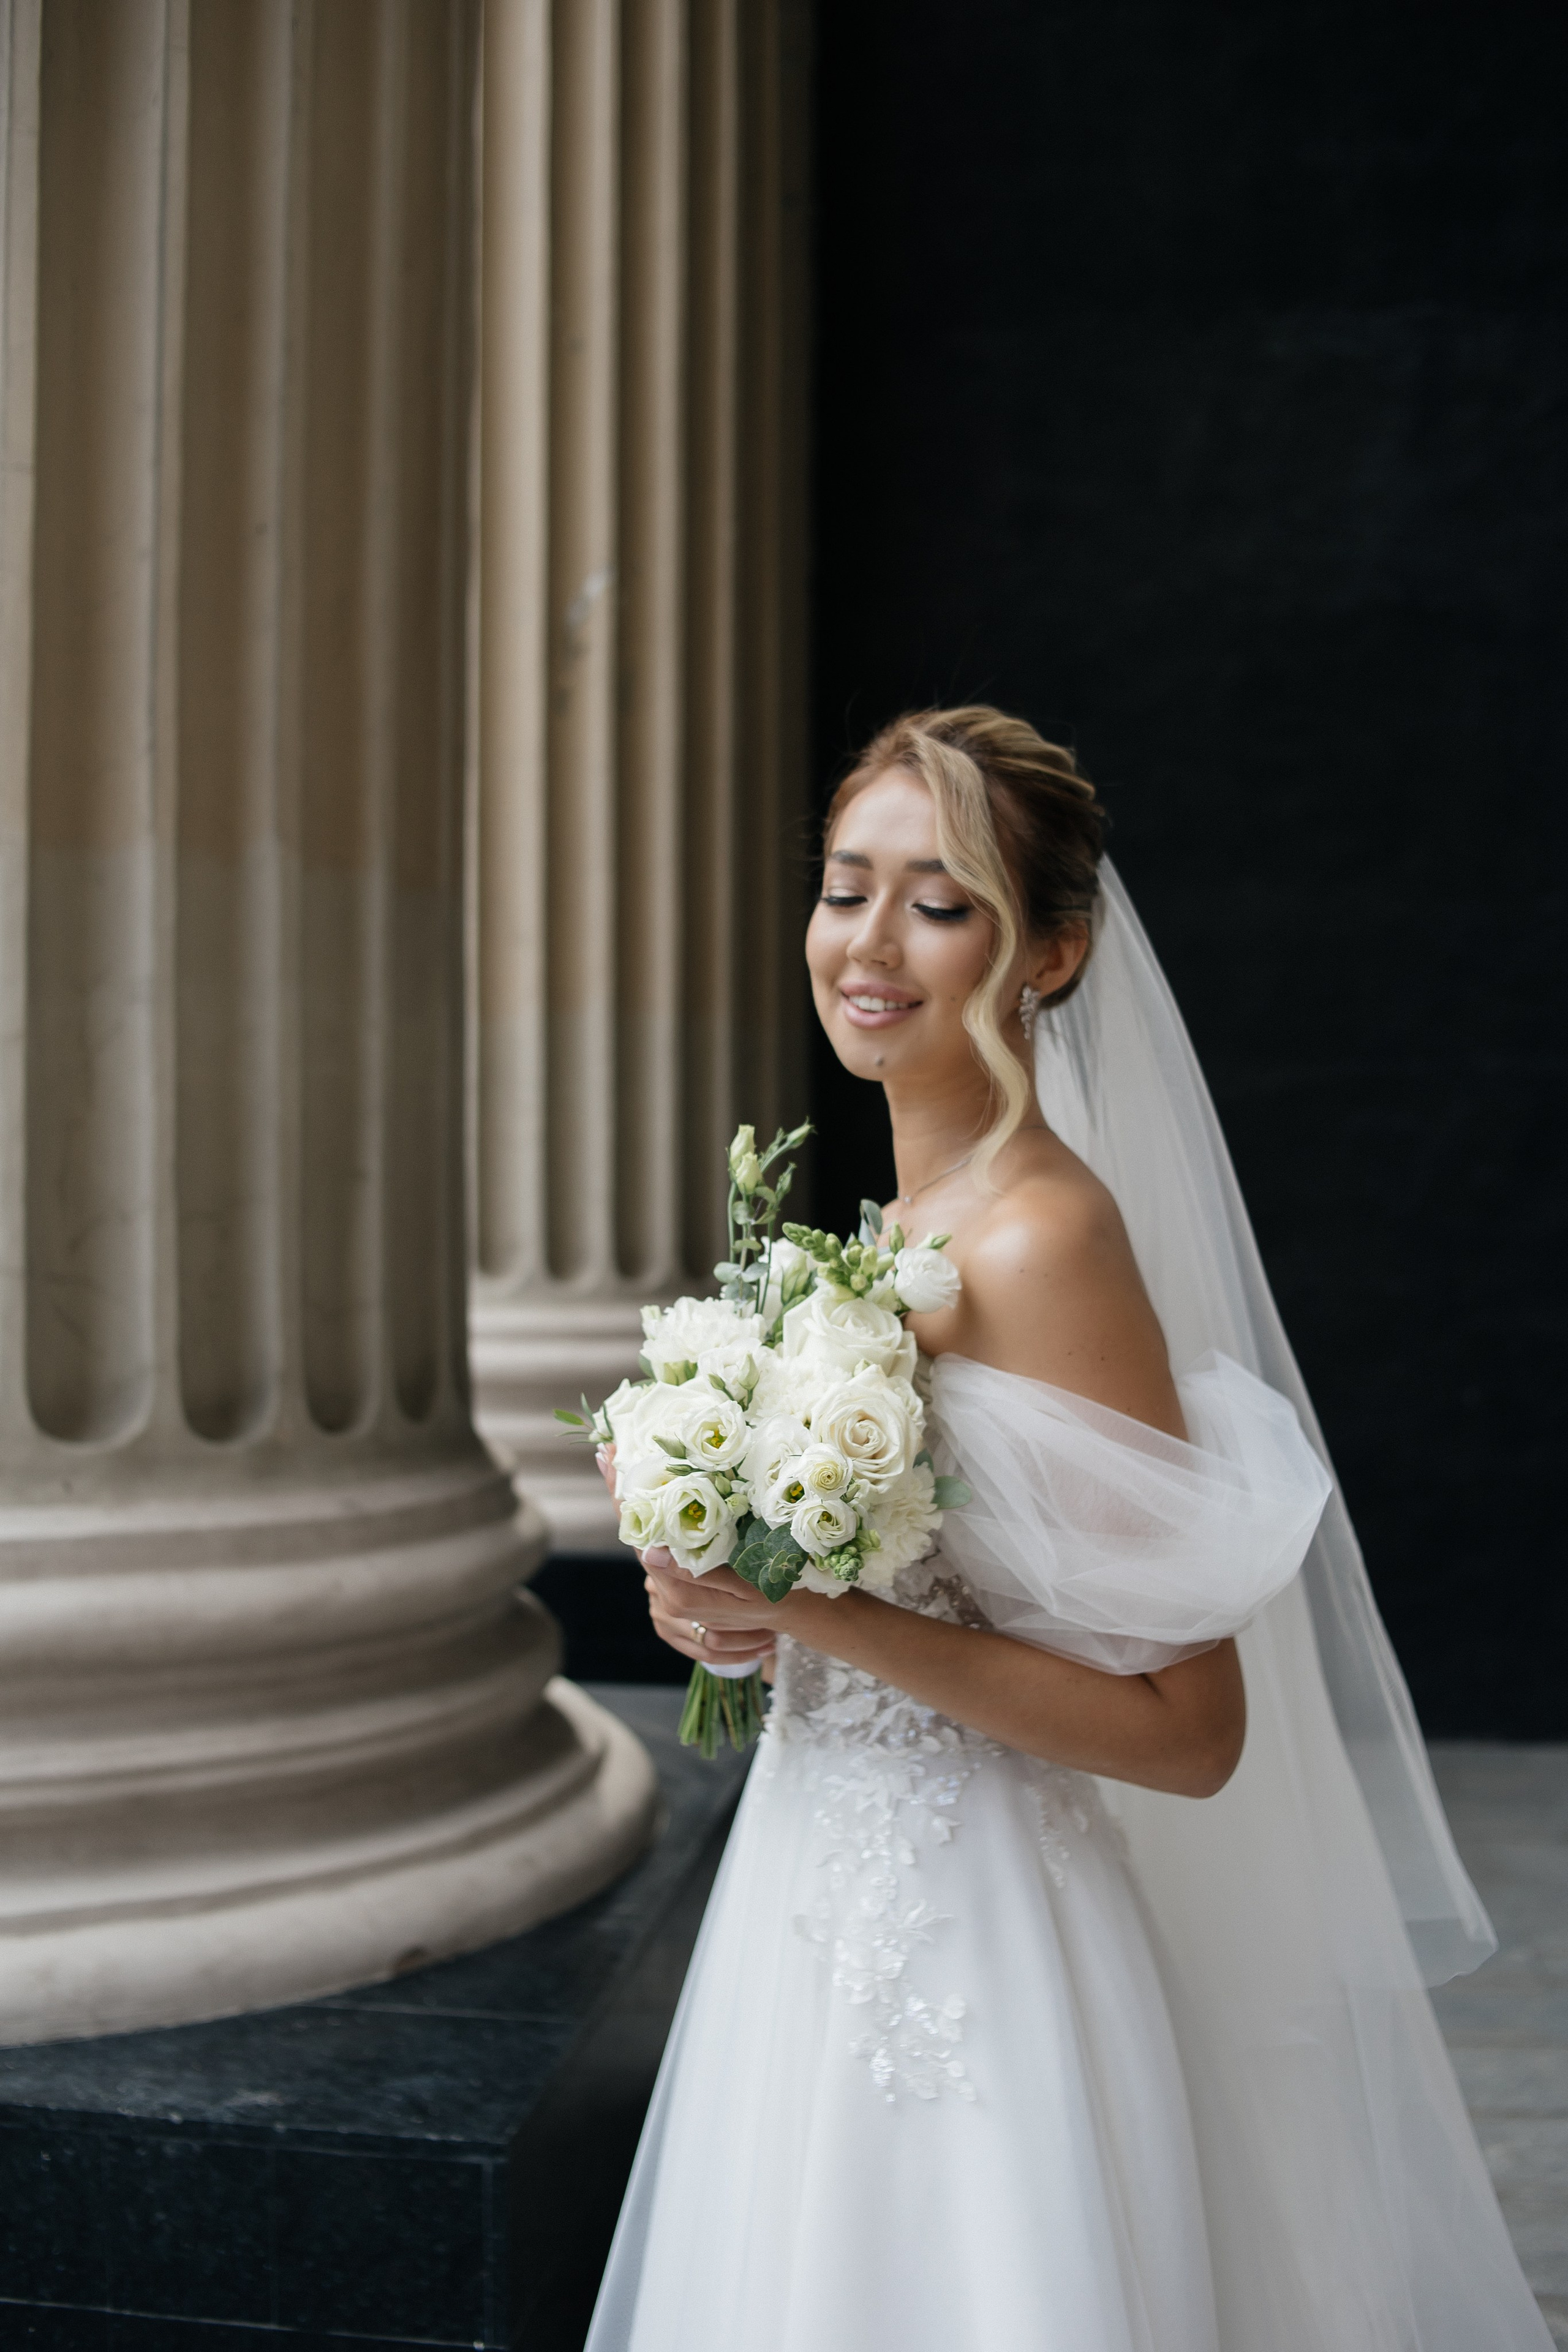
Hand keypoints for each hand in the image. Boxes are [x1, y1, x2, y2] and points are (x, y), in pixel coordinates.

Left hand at [599, 1444, 780, 1666]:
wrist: (788, 1615)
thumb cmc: (774, 1596)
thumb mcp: (744, 1586)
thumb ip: (697, 1573)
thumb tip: (650, 1551)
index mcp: (678, 1592)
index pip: (640, 1536)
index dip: (622, 1497)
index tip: (608, 1458)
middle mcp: (665, 1595)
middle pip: (635, 1534)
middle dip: (623, 1493)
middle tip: (611, 1452)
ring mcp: (667, 1595)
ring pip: (645, 1542)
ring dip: (635, 1507)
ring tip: (624, 1466)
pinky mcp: (675, 1592)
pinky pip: (656, 1552)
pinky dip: (648, 1524)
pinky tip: (650, 1500)